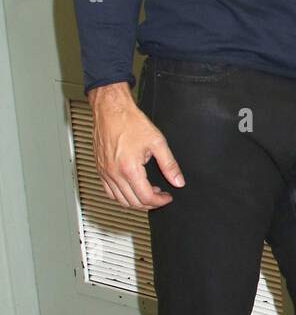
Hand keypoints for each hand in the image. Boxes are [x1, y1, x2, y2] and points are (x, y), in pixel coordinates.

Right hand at [89, 80, 184, 210]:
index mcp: (129, 169)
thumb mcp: (157, 142)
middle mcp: (114, 174)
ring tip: (148, 192)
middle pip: (132, 202)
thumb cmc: (130, 122)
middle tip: (160, 195)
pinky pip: (109, 191)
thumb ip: (169, 164)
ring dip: (135, 201)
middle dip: (149, 203)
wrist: (111, 111)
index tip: (167, 197)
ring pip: (119, 200)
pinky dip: (121, 196)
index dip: (160, 201)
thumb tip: (178, 180)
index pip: (146, 197)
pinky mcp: (100, 169)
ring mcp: (105, 173)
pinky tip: (131, 188)